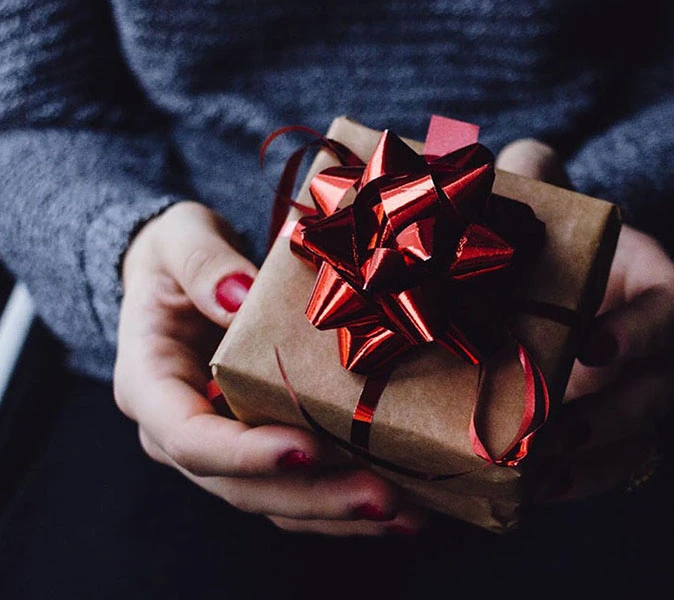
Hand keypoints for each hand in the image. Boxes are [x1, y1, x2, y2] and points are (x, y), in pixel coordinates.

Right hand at [115, 201, 420, 534]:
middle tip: (382, 498)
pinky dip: (341, 501)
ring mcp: (221, 447)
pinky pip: (296, 488)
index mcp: (150, 386)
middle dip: (314, 496)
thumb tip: (239, 296)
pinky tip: (397, 506)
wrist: (184, 278)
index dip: (245, 454)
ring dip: (338, 513)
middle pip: (241, 487)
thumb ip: (203, 264)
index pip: (189, 438)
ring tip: (404, 514)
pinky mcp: (259, 447)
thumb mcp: (179, 239)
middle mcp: (180, 432)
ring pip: (274, 501)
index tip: (308, 448)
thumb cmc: (177, 257)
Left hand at [496, 140, 673, 501]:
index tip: (593, 345)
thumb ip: (535, 180)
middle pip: (655, 392)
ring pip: (634, 443)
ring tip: (535, 473)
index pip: (671, 313)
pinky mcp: (607, 435)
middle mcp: (655, 353)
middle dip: (606, 415)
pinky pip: (604, 470)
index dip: (640, 333)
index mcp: (654, 291)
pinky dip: (572, 484)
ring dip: (587, 464)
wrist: (553, 293)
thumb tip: (507, 158)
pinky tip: (527, 492)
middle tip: (550, 427)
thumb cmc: (557, 248)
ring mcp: (635, 399)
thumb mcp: (550, 210)